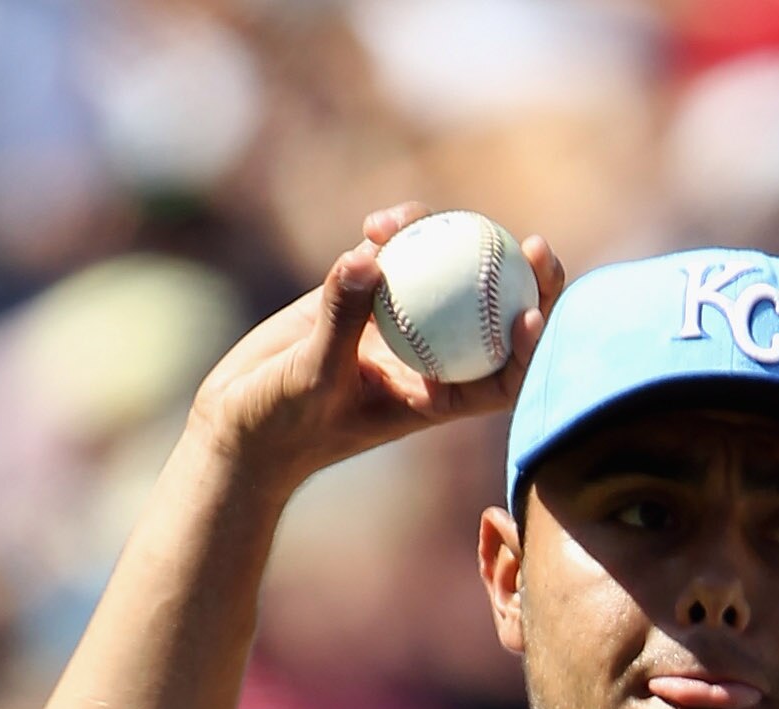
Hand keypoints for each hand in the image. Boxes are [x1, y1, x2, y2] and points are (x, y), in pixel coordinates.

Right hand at [186, 206, 565, 495]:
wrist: (242, 420)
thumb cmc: (284, 424)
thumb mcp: (312, 377)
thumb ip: (341, 320)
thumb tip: (370, 260)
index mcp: (436, 398)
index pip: (502, 379)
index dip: (531, 349)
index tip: (533, 313)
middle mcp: (428, 359)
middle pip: (496, 319)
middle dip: (528, 283)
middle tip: (536, 245)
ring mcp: (399, 324)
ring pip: (445, 277)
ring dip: (453, 242)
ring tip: (442, 216)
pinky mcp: (363, 296)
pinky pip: (391, 257)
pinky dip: (392, 235)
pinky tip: (378, 221)